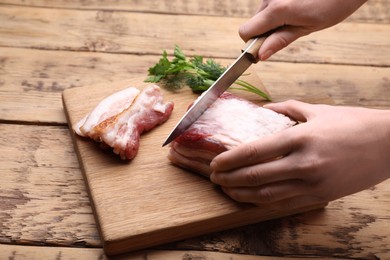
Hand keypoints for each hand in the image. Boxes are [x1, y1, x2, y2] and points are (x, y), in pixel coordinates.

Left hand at [210, 100, 389, 208]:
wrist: (389, 144)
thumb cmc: (353, 124)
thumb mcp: (317, 110)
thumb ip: (285, 109)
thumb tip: (262, 109)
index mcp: (301, 138)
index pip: (255, 151)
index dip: (231, 159)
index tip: (215, 162)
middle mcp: (304, 163)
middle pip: (256, 176)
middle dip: (230, 178)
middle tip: (213, 177)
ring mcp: (313, 183)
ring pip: (268, 195)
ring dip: (242, 194)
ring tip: (226, 189)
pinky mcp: (320, 196)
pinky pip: (285, 202)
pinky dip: (263, 201)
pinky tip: (250, 197)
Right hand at [240, 0, 366, 59]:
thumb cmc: (333, 4)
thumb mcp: (307, 28)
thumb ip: (280, 40)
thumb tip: (260, 55)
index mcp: (276, 10)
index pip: (246, 32)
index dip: (252, 44)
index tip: (264, 49)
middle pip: (254, 22)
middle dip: (265, 31)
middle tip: (288, 31)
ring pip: (262, 13)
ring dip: (274, 20)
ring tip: (298, 16)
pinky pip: (270, 3)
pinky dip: (279, 9)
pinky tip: (297, 6)